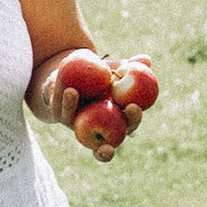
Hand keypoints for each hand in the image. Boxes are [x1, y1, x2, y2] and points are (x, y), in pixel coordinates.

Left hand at [37, 48, 157, 161]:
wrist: (74, 73)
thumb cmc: (101, 73)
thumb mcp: (115, 68)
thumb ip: (130, 65)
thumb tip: (146, 59)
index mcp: (117, 121)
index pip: (129, 125)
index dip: (133, 120)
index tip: (133, 106)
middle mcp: (97, 131)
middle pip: (102, 146)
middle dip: (104, 147)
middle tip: (102, 130)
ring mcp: (77, 126)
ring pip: (73, 123)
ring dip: (71, 107)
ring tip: (72, 91)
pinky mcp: (60, 117)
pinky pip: (60, 110)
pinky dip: (63, 99)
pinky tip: (66, 87)